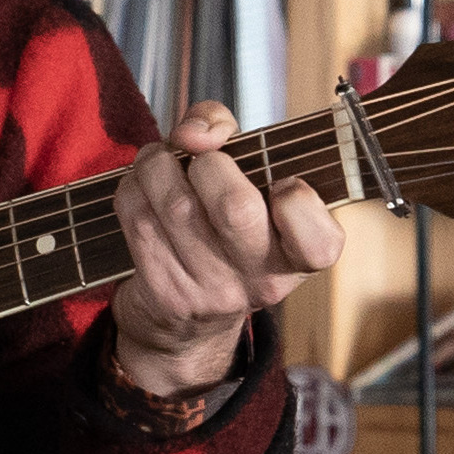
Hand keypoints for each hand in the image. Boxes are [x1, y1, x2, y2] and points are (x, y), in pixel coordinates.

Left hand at [105, 102, 344, 396]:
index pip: (319, 239)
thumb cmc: (224, 230)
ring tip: (164, 164)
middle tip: (203, 163)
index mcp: (300, 257)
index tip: (281, 184)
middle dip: (209, 164)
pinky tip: (145, 191)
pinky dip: (134, 186)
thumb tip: (196, 132)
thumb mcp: (251, 184)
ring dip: (158, 164)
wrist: (184, 321)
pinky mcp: (163, 290)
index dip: (297, 196)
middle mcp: (262, 281)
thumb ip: (229, 133)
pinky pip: (137, 214)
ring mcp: (211, 290)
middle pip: (235, 206)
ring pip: (174, 203)